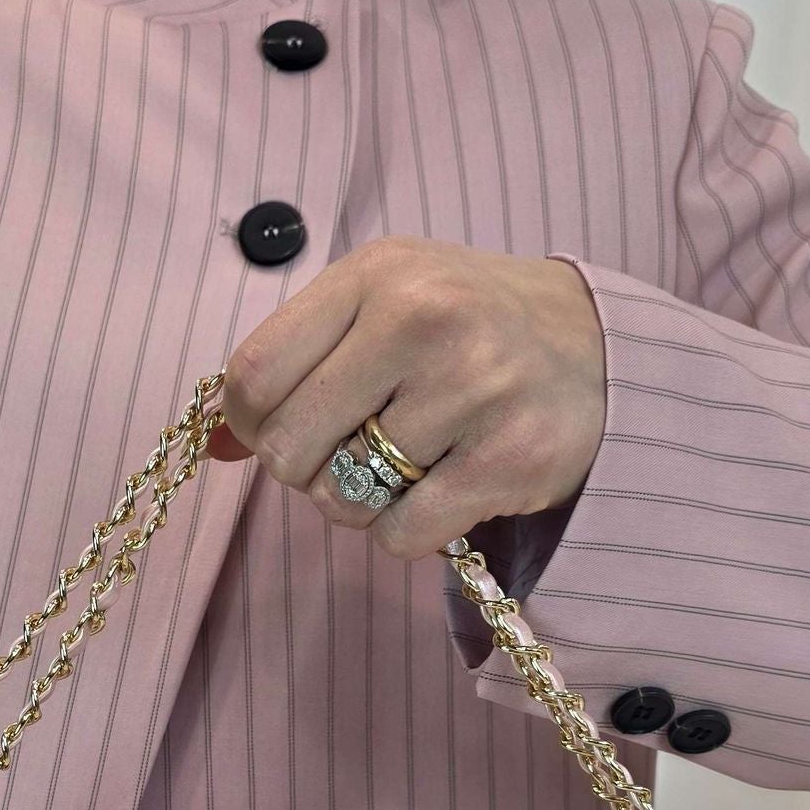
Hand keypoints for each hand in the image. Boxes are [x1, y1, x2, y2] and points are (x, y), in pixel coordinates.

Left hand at [208, 238, 605, 557]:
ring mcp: (472, 388)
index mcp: (375, 275)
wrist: (599, 348)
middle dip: (306, 468)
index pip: (253, 374)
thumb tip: (211, 443)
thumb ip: (293, 363)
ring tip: (407, 464)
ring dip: (360, 501)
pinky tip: (441, 491)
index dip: (247, 423)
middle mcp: (423, 319)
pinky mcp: (510, 458)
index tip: (279, 427)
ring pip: (343, 498)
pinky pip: (400, 534)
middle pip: (288, 446)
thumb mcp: (379, 308)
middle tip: (352, 450)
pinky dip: (405, 530)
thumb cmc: (465, 327)